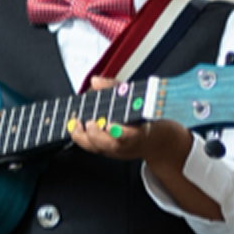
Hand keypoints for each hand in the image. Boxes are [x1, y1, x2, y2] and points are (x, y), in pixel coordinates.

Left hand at [67, 80, 190, 169]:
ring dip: (82, 135)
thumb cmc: (147, 119)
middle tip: (88, 121)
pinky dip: (81, 136)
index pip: (129, 134)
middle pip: (107, 144)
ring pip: (95, 148)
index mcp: (139, 131)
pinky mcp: (107, 152)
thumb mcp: (136, 100)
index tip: (112, 126)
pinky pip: (90, 147)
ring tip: (76, 122)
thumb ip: (114, 89)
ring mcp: (115, 151)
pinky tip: (76, 126)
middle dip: (94, 134)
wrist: (157, 143)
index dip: (120, 132)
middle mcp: (126, 145)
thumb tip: (96, 81)